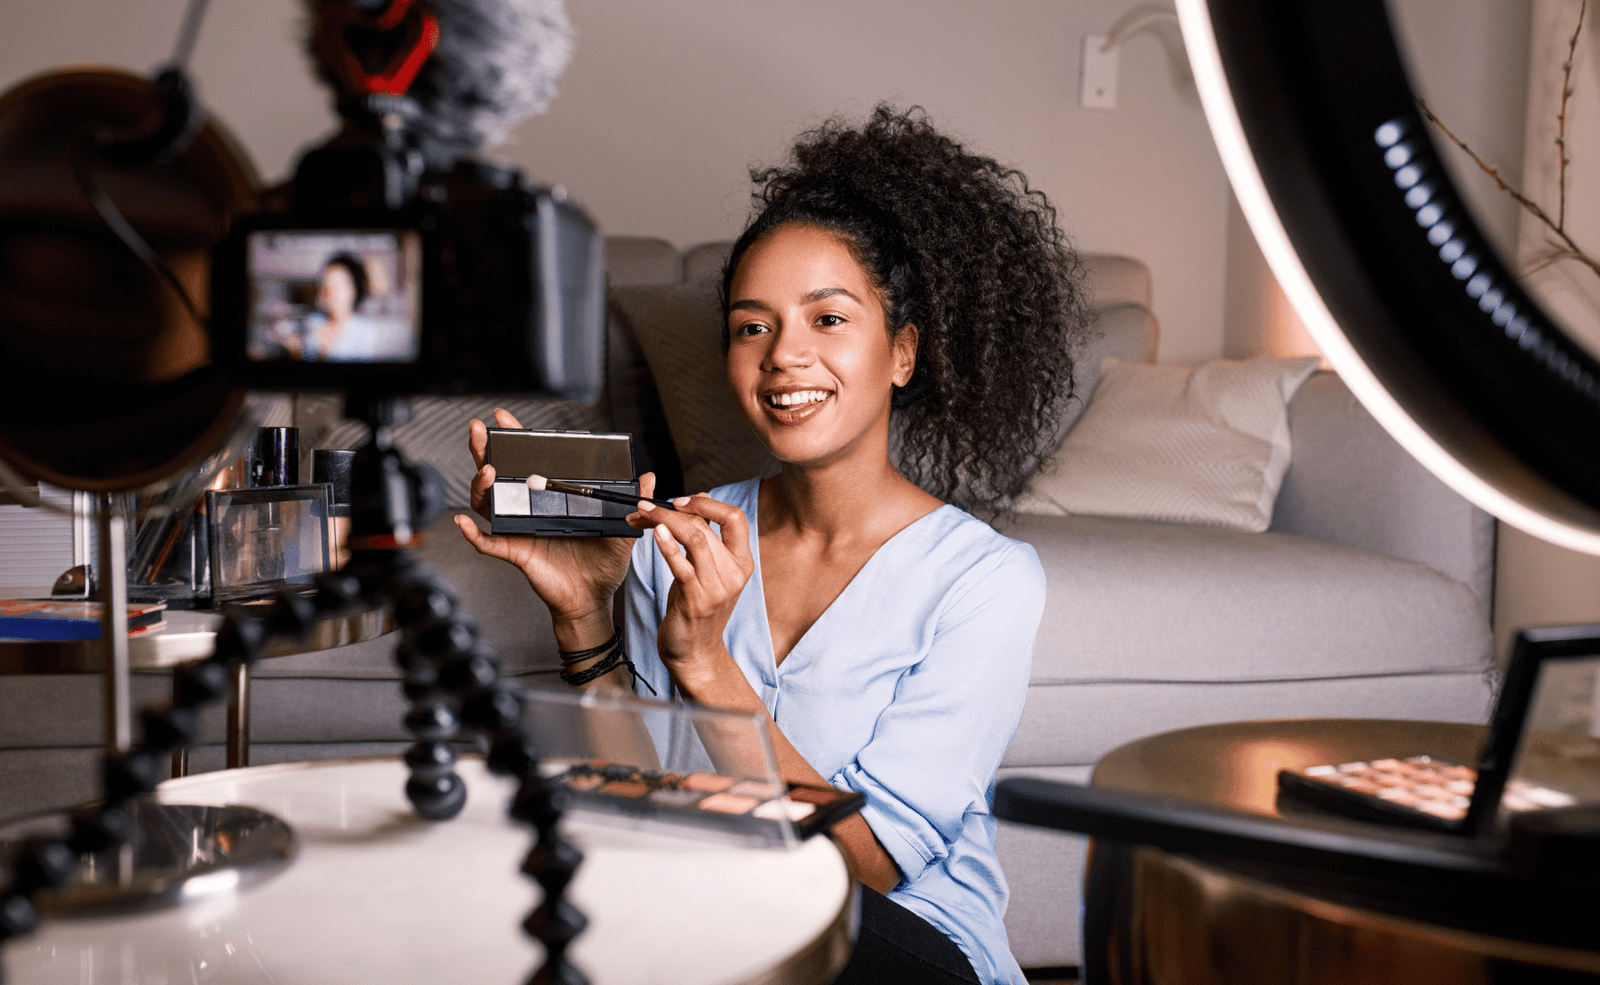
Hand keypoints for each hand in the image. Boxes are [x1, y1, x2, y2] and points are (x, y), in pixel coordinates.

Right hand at [455, 408, 650, 631]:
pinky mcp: (517, 552)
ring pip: (488, 503)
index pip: (529, 462)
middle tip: (479, 430)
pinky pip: (489, 543)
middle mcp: (530, 509)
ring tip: (487, 471)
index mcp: (551, 498)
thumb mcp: (622, 528)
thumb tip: (648, 477)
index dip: (515, 440)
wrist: (595, 598)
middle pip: (498, 475)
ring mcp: (519, 530)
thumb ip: (633, 501)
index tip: (504, 419)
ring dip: (481, 486)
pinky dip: (473, 534)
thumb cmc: (603, 565)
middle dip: (484, 450)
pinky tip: (463, 522)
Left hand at [632, 494, 754, 678]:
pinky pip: (682, 566)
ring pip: (695, 538)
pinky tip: (655, 533)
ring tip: (642, 514)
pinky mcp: (696, 600)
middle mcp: (734, 573)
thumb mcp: (708, 570)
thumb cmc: (698, 610)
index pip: (735, 518)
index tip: (681, 500)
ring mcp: (717, 588)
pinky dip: (668, 546)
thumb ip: (707, 538)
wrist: (696, 653)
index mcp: (742, 562)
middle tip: (645, 506)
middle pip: (706, 526)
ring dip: (664, 521)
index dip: (707, 504)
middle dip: (671, 510)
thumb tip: (702, 499)